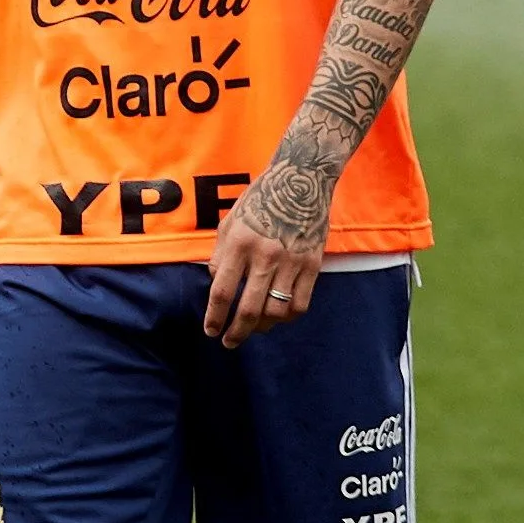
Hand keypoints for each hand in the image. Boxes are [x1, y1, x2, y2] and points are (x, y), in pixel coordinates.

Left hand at [204, 170, 326, 347]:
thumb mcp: (229, 222)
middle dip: (236, 332)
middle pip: (249, 309)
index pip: (222, 291)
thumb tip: (216, 285)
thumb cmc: (260, 200)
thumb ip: (219, 255)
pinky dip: (287, 318)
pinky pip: (300, 304)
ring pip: (276, 312)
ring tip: (253, 330)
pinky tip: (278, 318)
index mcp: (239, 243)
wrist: (302, 180)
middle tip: (229, 342)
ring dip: (261, 328)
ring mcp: (292, 262)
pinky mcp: (313, 265)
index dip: (214, 317)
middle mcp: (265, 255)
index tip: (210, 330)